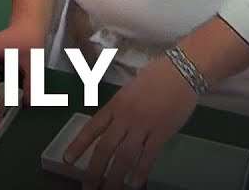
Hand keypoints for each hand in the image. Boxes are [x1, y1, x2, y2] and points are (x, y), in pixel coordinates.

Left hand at [64, 56, 198, 188]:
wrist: (181, 71)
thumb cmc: (156, 78)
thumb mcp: (130, 91)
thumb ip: (120, 110)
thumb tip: (113, 130)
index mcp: (115, 105)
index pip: (92, 128)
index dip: (78, 145)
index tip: (67, 160)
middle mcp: (125, 117)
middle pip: (105, 148)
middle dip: (94, 170)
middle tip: (87, 187)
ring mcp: (143, 125)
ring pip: (123, 156)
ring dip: (114, 177)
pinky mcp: (162, 132)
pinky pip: (148, 155)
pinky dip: (140, 171)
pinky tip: (134, 184)